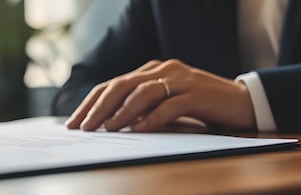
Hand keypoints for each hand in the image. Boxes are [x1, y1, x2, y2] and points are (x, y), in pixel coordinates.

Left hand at [65, 59, 255, 131]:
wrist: (241, 101)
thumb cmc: (197, 105)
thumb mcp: (164, 103)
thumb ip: (141, 106)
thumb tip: (107, 122)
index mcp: (152, 70)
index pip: (113, 84)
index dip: (91, 103)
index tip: (74, 122)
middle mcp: (164, 70)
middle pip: (122, 86)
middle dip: (99, 107)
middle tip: (83, 127)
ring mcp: (181, 80)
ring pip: (143, 92)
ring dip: (122, 112)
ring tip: (107, 128)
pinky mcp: (198, 94)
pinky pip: (171, 105)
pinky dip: (153, 117)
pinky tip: (139, 129)